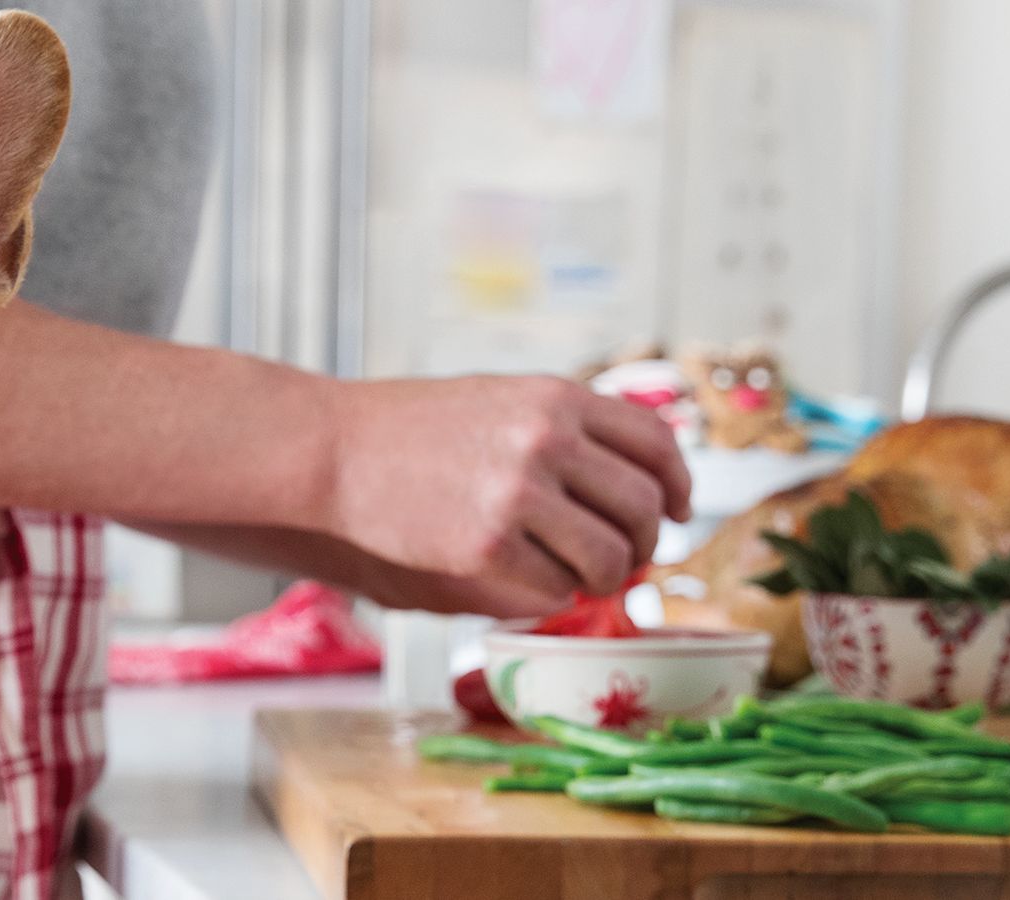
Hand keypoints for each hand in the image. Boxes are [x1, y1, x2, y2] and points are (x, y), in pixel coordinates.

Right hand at [319, 375, 690, 613]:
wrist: (331, 451)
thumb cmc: (408, 431)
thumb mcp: (499, 399)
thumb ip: (564, 428)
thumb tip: (632, 480)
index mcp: (556, 398)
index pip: (654, 441)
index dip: (677, 482)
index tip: (678, 510)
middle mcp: (547, 440)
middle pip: (642, 507)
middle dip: (645, 543)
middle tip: (626, 559)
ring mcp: (518, 493)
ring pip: (612, 556)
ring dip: (607, 577)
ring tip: (580, 577)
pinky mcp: (486, 544)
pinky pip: (560, 586)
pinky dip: (557, 593)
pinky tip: (532, 581)